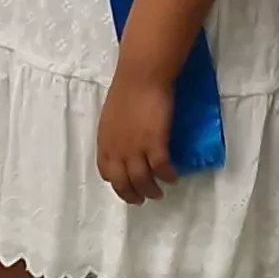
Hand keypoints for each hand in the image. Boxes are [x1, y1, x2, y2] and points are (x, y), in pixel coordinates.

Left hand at [95, 75, 177, 203]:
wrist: (141, 77)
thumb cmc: (127, 89)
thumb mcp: (112, 115)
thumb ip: (115, 133)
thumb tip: (124, 141)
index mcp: (105, 142)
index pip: (107, 172)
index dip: (116, 182)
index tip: (125, 186)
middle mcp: (117, 150)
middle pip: (122, 182)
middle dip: (132, 195)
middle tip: (141, 200)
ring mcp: (136, 149)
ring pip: (142, 180)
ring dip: (151, 190)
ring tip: (159, 193)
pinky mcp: (156, 145)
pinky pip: (162, 169)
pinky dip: (168, 176)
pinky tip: (173, 177)